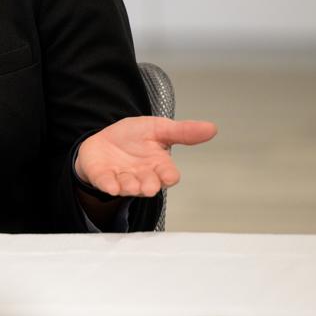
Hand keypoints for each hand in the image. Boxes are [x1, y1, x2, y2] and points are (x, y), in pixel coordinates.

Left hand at [75, 117, 217, 197]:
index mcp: (158, 165)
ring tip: (129, 185)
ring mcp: (122, 178)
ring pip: (128, 187)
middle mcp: (142, 175)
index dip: (169, 176)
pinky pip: (106, 184)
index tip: (169, 175)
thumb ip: (183, 131)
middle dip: (149, 186)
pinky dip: (109, 185)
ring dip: (129, 186)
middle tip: (148, 186)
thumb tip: (211, 128)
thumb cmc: (135, 137)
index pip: (169, 175)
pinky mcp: (103, 177)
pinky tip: (111, 186)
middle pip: (149, 185)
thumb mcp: (159, 128)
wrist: (106, 139)